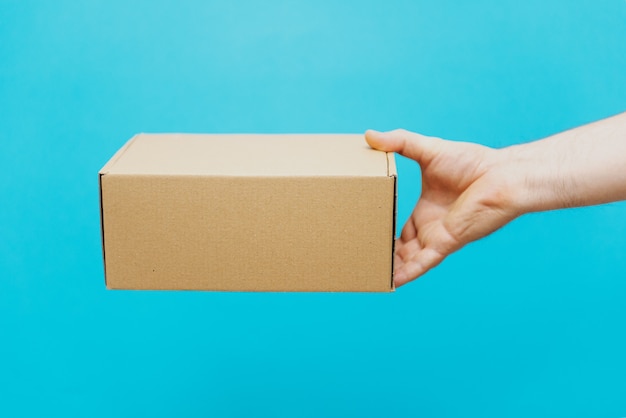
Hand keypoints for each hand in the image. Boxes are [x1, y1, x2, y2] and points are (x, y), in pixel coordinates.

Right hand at [366, 129, 520, 285]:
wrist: (501, 176)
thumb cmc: (472, 162)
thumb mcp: (427, 149)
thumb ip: (398, 142)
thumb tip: (369, 135)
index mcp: (427, 209)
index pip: (402, 228)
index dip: (385, 233)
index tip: (365, 236)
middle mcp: (431, 226)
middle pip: (402, 248)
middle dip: (385, 255)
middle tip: (360, 258)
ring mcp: (437, 236)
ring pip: (409, 259)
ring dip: (392, 267)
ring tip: (369, 274)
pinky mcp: (445, 242)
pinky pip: (423, 263)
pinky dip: (408, 273)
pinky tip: (392, 281)